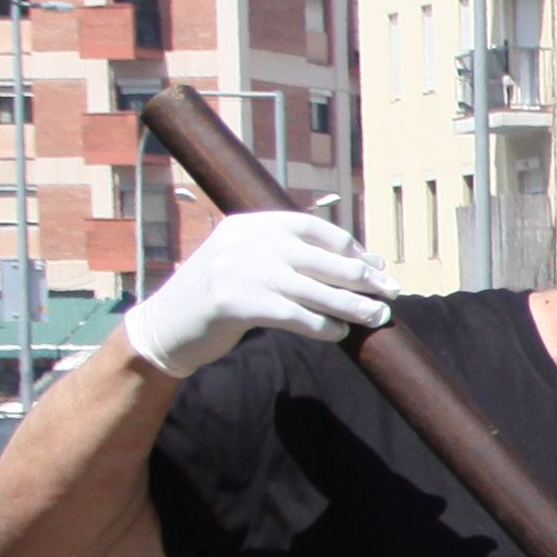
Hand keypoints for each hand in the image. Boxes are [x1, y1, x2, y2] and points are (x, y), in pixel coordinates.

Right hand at [119, 211, 391, 378]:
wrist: (165, 325)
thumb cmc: (218, 296)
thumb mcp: (247, 260)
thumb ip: (291, 256)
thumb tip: (360, 262)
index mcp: (253, 223)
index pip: (317, 229)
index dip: (353, 250)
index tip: (377, 267)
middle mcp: (249, 241)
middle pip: (325, 260)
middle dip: (364, 279)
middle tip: (391, 293)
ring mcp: (241, 270)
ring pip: (317, 291)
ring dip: (354, 307)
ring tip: (378, 317)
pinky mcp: (237, 303)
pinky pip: (297, 316)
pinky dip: (323, 326)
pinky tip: (338, 333)